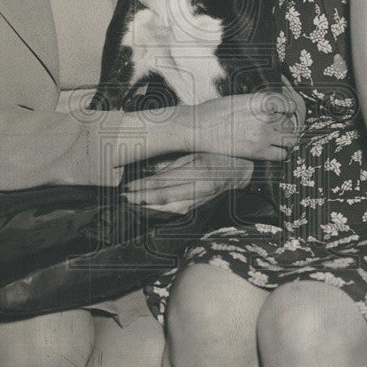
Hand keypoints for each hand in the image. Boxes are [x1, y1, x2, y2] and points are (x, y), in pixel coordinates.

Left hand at [123, 153, 253, 214]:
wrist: (241, 172)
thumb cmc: (218, 157)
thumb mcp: (195, 154)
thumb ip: (174, 164)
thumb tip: (151, 172)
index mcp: (198, 169)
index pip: (165, 179)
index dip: (145, 184)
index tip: (128, 185)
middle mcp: (200, 186)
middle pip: (165, 196)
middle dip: (142, 198)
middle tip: (124, 197)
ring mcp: (201, 199)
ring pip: (170, 207)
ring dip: (148, 208)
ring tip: (131, 205)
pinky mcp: (200, 206)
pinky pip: (177, 211)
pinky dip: (161, 212)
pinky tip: (148, 210)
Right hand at [183, 92, 299, 160]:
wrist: (197, 128)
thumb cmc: (211, 113)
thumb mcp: (237, 100)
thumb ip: (256, 104)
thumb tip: (267, 110)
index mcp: (259, 101)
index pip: (287, 105)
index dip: (288, 111)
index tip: (284, 115)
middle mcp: (264, 116)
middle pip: (290, 123)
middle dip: (287, 126)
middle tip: (280, 130)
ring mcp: (262, 134)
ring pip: (290, 139)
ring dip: (287, 140)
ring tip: (279, 141)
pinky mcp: (257, 151)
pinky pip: (281, 154)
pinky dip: (281, 153)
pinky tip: (274, 151)